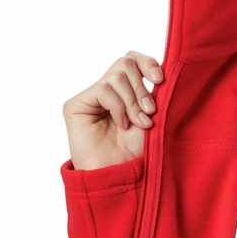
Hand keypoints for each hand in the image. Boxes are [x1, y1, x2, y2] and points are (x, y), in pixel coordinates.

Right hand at [63, 51, 163, 170]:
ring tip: (138, 123)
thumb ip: (153, 94)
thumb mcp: (153, 119)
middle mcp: (107, 91)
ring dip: (133, 100)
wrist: (121, 177)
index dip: (147, 63)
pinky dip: (118, 107)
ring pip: (116, 75)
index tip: (160, 80)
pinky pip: (104, 89)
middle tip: (149, 113)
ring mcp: (90, 98)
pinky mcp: (75, 105)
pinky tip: (121, 125)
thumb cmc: (138, 154)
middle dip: (142, 87)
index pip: (133, 60)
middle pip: (125, 62)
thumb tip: (161, 71)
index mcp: (125, 92)